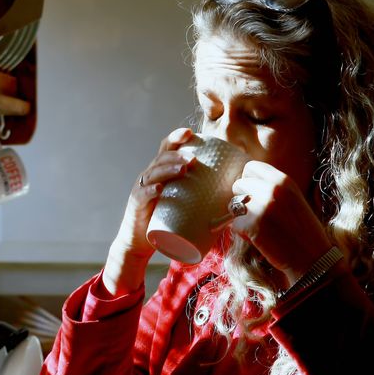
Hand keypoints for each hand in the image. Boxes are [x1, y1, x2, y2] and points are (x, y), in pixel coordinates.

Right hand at [102, 127, 196, 294]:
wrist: (140, 242)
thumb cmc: (167, 221)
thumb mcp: (184, 205)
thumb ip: (204, 200)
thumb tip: (237, 201)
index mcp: (161, 172)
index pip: (166, 149)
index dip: (176, 138)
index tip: (190, 132)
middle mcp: (150, 176)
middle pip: (161, 158)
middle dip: (177, 155)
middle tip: (193, 159)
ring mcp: (142, 189)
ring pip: (153, 173)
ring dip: (168, 169)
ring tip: (183, 169)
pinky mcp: (136, 205)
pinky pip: (142, 195)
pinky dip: (150, 191)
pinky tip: (158, 190)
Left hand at [229, 161, 331, 284]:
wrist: (312, 257)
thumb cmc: (303, 230)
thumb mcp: (293, 199)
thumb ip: (272, 188)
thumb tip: (245, 182)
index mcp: (283, 180)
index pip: (251, 167)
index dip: (248, 180)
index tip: (253, 192)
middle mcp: (272, 190)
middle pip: (238, 184)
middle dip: (242, 199)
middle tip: (255, 213)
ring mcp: (261, 207)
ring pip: (233, 204)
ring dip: (241, 216)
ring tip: (259, 226)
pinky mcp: (252, 225)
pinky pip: (234, 224)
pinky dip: (243, 233)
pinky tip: (259, 238)